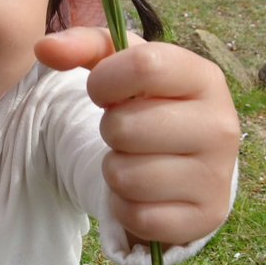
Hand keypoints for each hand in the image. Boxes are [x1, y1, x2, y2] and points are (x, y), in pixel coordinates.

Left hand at [36, 27, 239, 245]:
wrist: (187, 167)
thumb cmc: (150, 107)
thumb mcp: (123, 68)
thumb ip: (85, 46)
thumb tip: (44, 47)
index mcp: (204, 78)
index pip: (144, 65)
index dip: (104, 80)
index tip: (102, 91)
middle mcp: (221, 125)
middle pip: (124, 128)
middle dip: (109, 131)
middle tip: (128, 133)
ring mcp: (217, 176)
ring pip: (125, 177)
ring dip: (115, 171)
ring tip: (136, 161)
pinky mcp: (205, 218)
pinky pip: (136, 215)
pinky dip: (125, 207)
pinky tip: (144, 193)